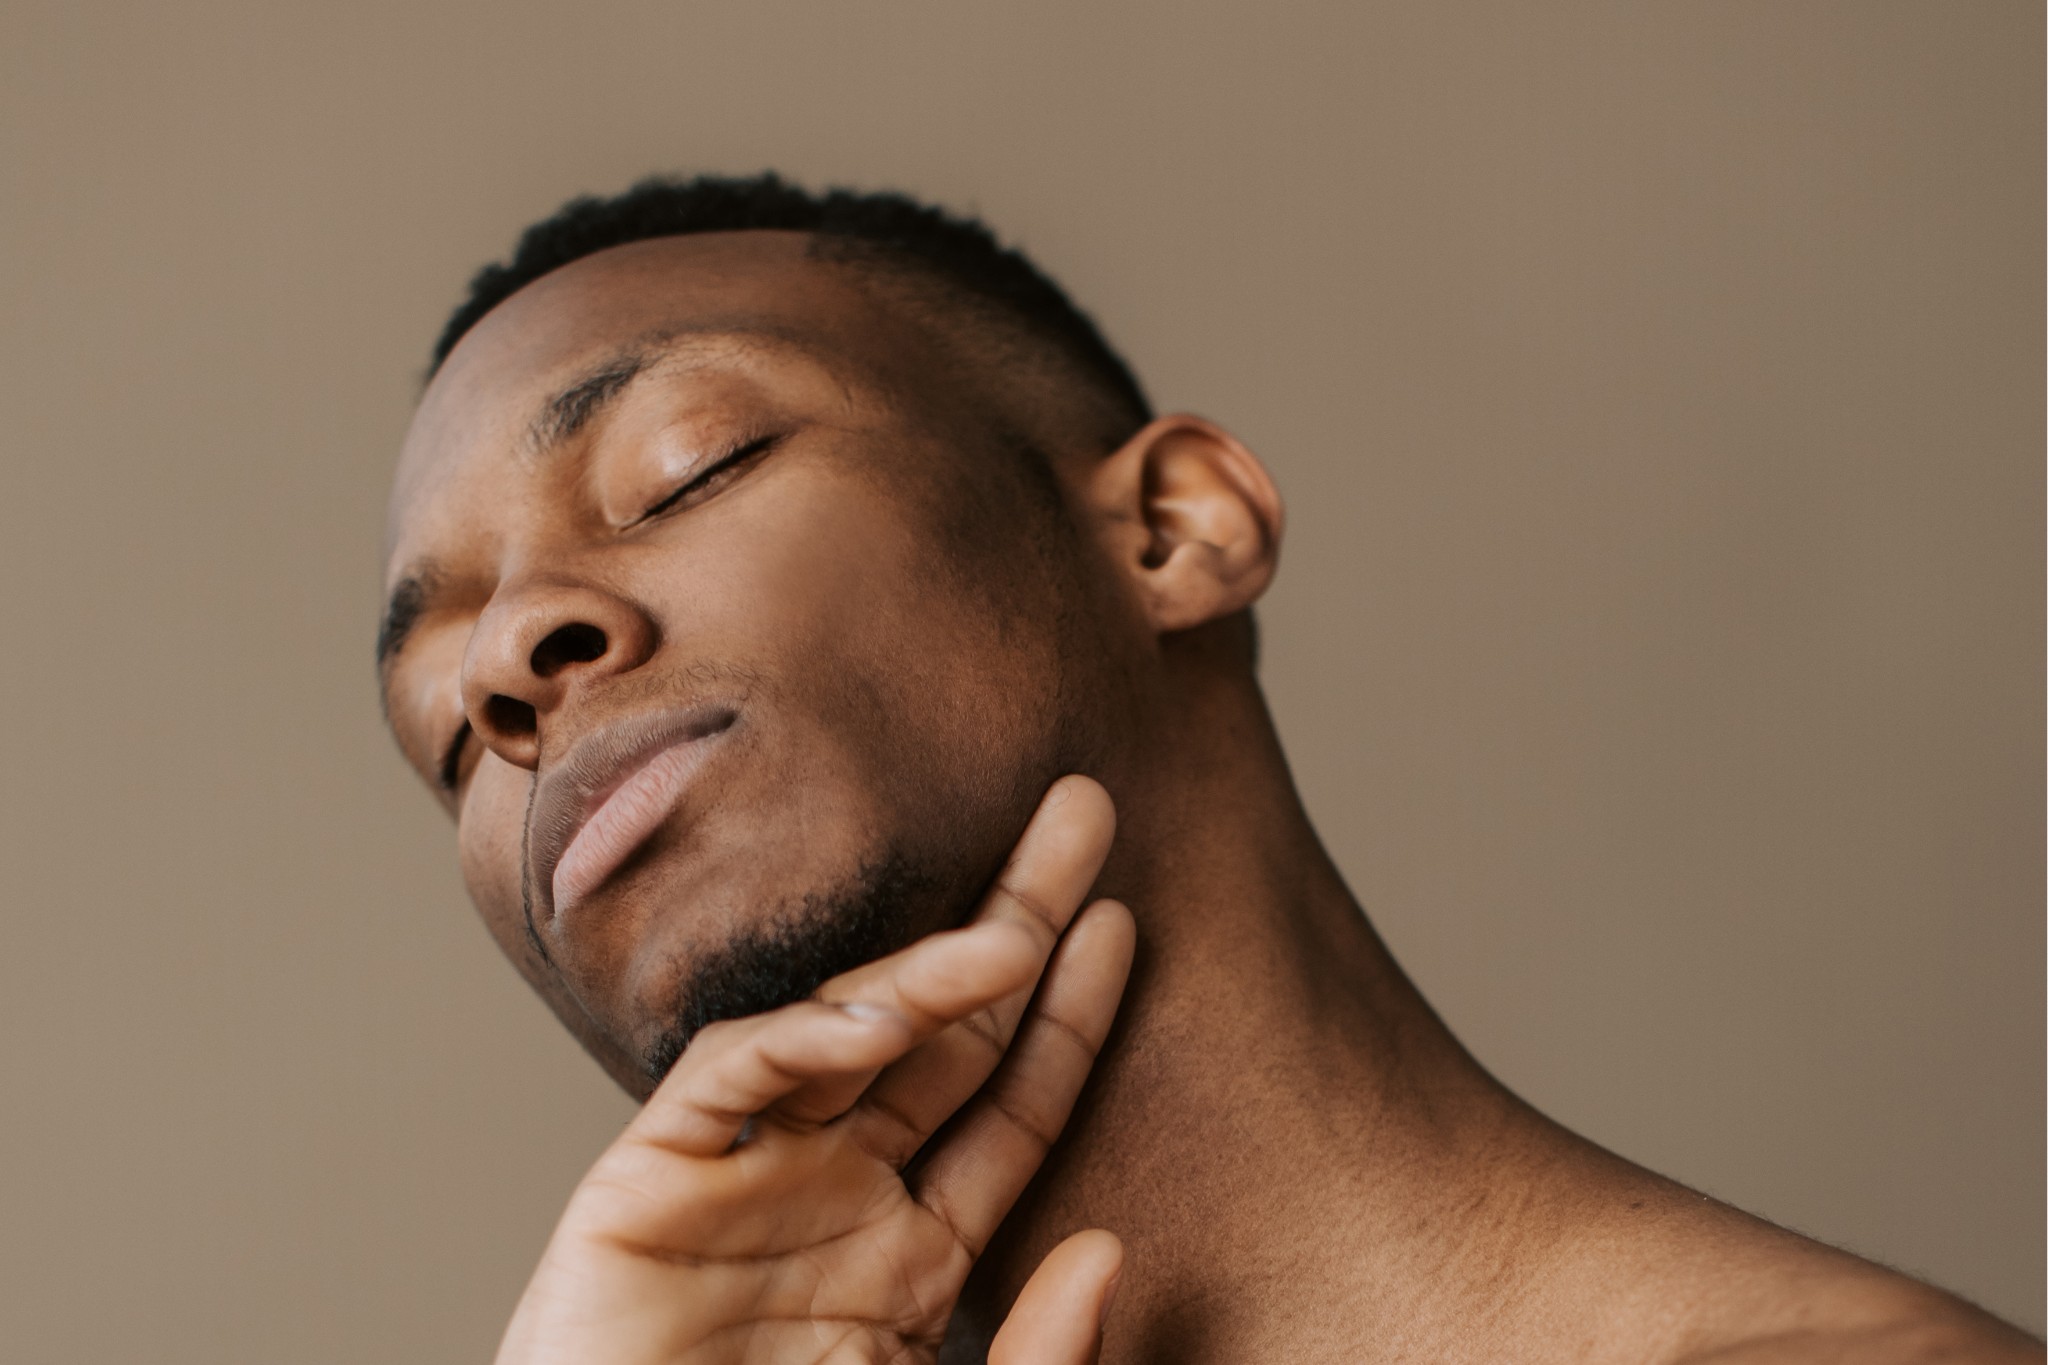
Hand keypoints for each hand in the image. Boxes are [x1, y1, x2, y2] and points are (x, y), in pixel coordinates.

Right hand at [496, 776, 1132, 1363]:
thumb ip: (1041, 1361)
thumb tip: (1108, 1248)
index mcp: (911, 1250)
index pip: (1008, 1102)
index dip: (1069, 1013)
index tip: (1126, 923)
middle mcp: (834, 1193)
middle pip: (944, 1033)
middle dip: (1016, 922)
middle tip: (1083, 816)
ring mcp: (744, 1178)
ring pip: (845, 1033)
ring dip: (929, 974)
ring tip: (1020, 933)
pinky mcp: (650, 1181)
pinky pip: (731, 1078)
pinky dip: (797, 1039)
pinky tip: (878, 1021)